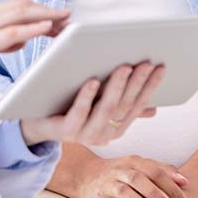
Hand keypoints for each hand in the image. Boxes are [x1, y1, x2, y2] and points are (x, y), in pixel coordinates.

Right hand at [0, 0, 69, 92]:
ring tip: (63, 21)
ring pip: (20, 13)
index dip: (38, 9)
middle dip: (46, 10)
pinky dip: (31, 28)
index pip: (15, 5)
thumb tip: (21, 37)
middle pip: (22, 5)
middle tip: (66, 16)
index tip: (56, 16)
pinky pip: (12, 32)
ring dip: (45, 16)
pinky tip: (46, 29)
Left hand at [20, 61, 165, 145]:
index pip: (138, 105)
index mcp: (115, 128)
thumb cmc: (70, 110)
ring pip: (106, 109)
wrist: (37, 124)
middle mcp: (103, 134)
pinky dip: (87, 97)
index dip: (150, 87)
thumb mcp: (99, 108)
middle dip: (137, 83)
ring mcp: (85, 134)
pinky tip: (93, 80)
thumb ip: (123, 106)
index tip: (160, 67)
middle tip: (146, 62)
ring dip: (116, 87)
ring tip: (124, 67)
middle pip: (125, 106)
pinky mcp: (66, 131)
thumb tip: (153, 108)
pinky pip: (79, 114)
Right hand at [75, 155, 189, 197]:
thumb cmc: (118, 172)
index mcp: (133, 161)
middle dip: (156, 192)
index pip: (154, 169)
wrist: (86, 175)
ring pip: (125, 192)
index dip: (170, 182)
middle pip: (139, 178)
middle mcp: (120, 170)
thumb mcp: (137, 166)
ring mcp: (109, 183)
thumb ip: (160, 170)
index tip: (184, 197)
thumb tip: (184, 181)